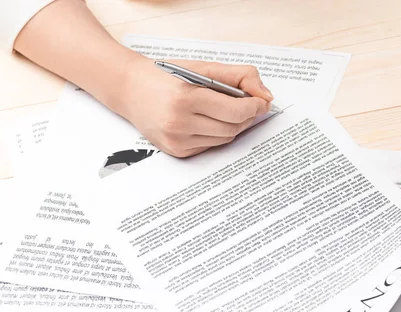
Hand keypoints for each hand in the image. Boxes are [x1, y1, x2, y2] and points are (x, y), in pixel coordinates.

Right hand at [118, 57, 273, 157]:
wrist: (130, 89)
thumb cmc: (168, 76)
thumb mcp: (203, 68)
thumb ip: (239, 76)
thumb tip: (266, 96)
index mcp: (185, 97)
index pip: (234, 110)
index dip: (254, 108)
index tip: (262, 102)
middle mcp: (178, 122)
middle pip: (232, 128)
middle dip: (246, 118)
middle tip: (250, 106)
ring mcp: (176, 140)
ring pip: (223, 139)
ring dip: (233, 126)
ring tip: (229, 111)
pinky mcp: (176, 151)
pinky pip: (210, 146)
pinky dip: (217, 134)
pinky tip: (210, 121)